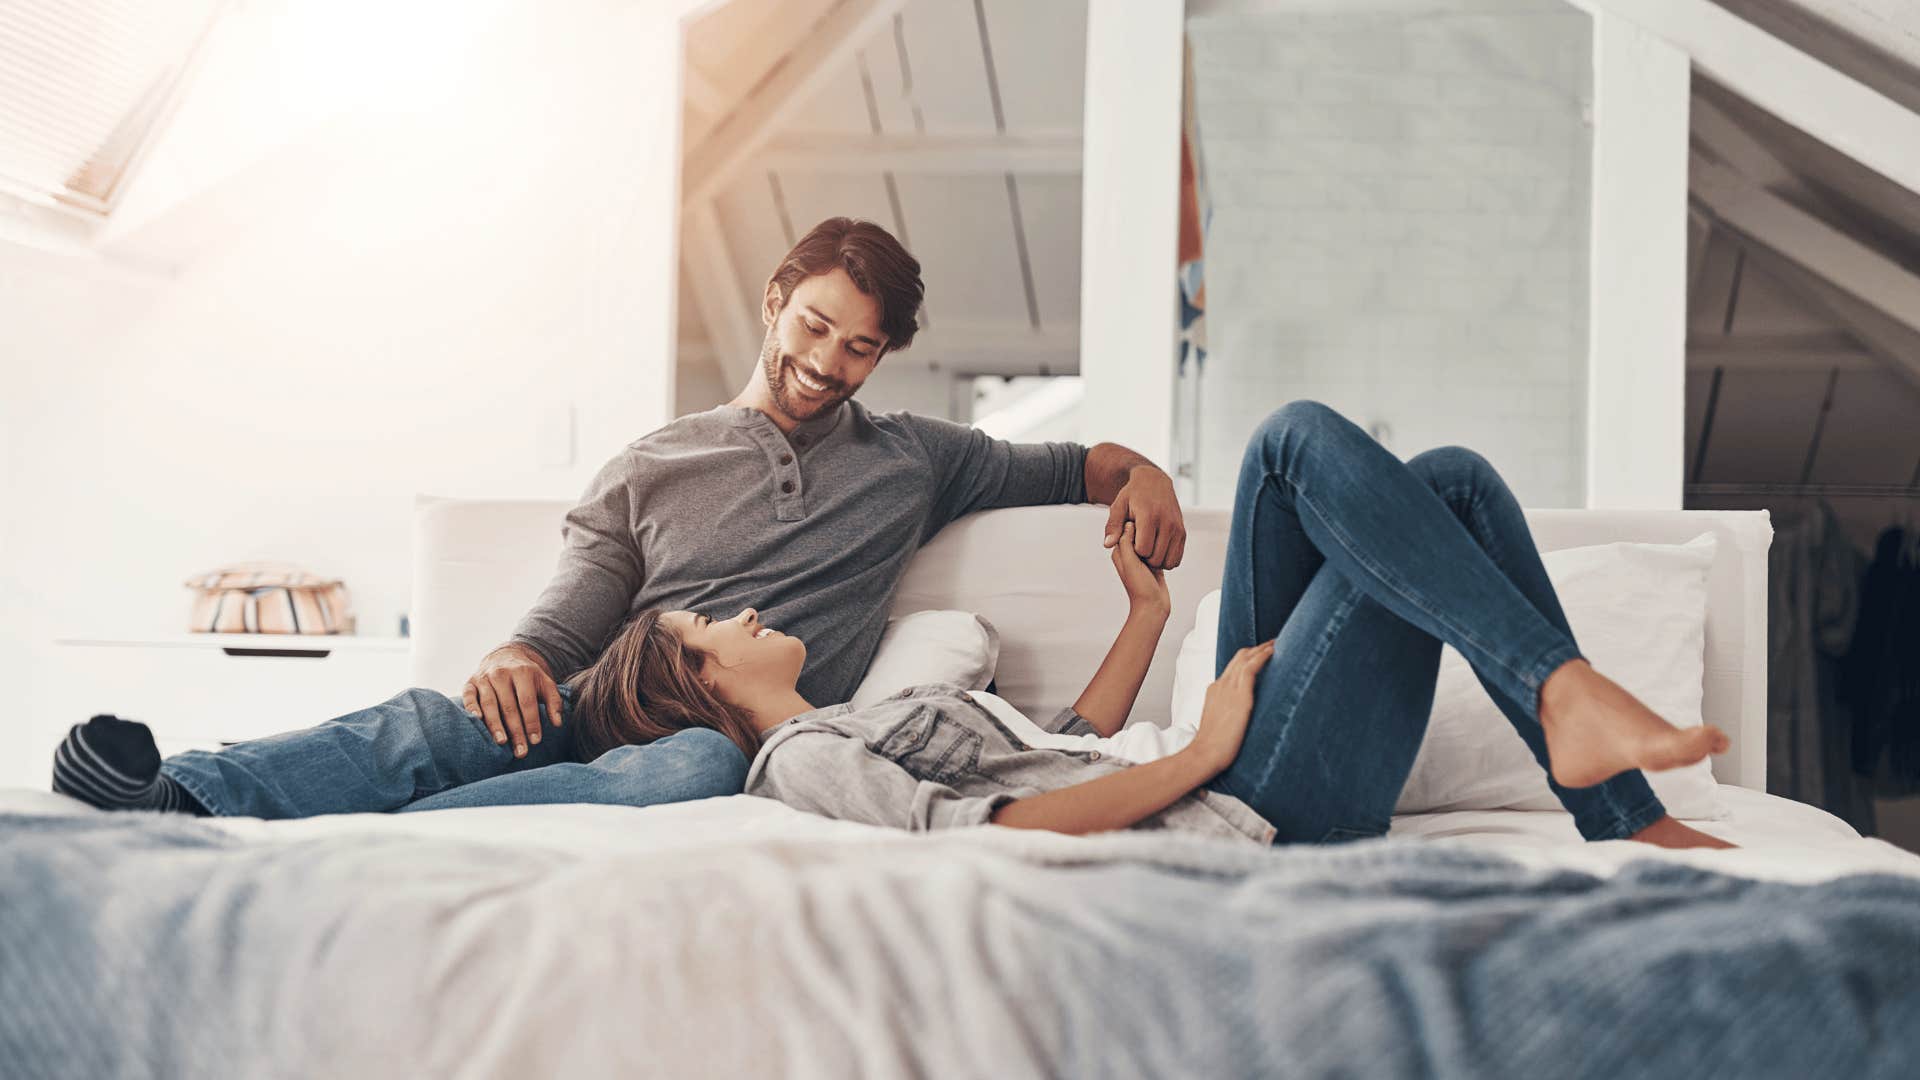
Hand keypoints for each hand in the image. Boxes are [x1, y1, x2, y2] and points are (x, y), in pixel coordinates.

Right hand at [462, 643, 562, 758]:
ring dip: (495, 724)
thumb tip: (557, 723)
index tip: (536, 741)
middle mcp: (502, 674)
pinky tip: (476, 720)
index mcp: (523, 673)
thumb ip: (554, 701)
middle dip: (515, 730)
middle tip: (520, 751)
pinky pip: (469, 696)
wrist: (505, 656)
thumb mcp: (545, 683)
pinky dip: (471, 707)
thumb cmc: (528, 676)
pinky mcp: (470, 682)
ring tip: (501, 742)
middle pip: (509, 706)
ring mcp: (484, 677)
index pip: (527, 701)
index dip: (532, 722)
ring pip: (489, 703)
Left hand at [1103, 466, 1185, 569]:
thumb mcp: (1118, 506)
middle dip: (1143, 557)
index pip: (1143, 549)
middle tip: (1136, 544)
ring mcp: (1177, 529)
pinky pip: (1176, 559)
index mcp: (1149, 516)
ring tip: (1146, 547)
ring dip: (1155, 559)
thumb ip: (1113, 526)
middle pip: (1155, 558)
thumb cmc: (1133, 495)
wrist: (1155, 482)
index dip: (1133, 549)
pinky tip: (1155, 549)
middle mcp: (1167, 523)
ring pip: (1166, 562)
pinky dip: (1165, 559)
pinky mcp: (1183, 533)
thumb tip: (1107, 545)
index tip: (1129, 540)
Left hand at [1109, 521, 1169, 613]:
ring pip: (1155, 540)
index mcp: (1121, 551)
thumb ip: (1126, 543)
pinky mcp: (1156, 560)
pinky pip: (1163, 548)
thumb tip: (1128, 524)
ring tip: (1154, 565)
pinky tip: (1163, 565)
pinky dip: (1166, 554)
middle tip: (1148, 556)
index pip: (1128, 528)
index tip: (1142, 537)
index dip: (1136, 530)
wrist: (1153, 607)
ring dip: (1158, 549)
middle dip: (1149, 541)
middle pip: (1142, 533)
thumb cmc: (1140, 589)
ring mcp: (1145, 556)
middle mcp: (1131, 552)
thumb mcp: (1130, 563)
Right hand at [1187, 642, 1274, 775]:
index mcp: (1215, 690)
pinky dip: (1262, 657)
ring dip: (1262, 649)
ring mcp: (1228, 689)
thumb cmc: (1213, 745)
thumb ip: (1228, 712)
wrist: (1205, 753)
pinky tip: (1273, 652)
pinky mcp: (1239, 696)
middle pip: (1239, 657)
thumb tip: (1240, 715)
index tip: (1262, 653)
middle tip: (1274, 643)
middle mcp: (1221, 685)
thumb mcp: (1219, 722)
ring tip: (1277, 644)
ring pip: (1246, 658)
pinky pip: (1251, 668)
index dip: (1248, 657)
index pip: (1233, 666)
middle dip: (1257, 648)